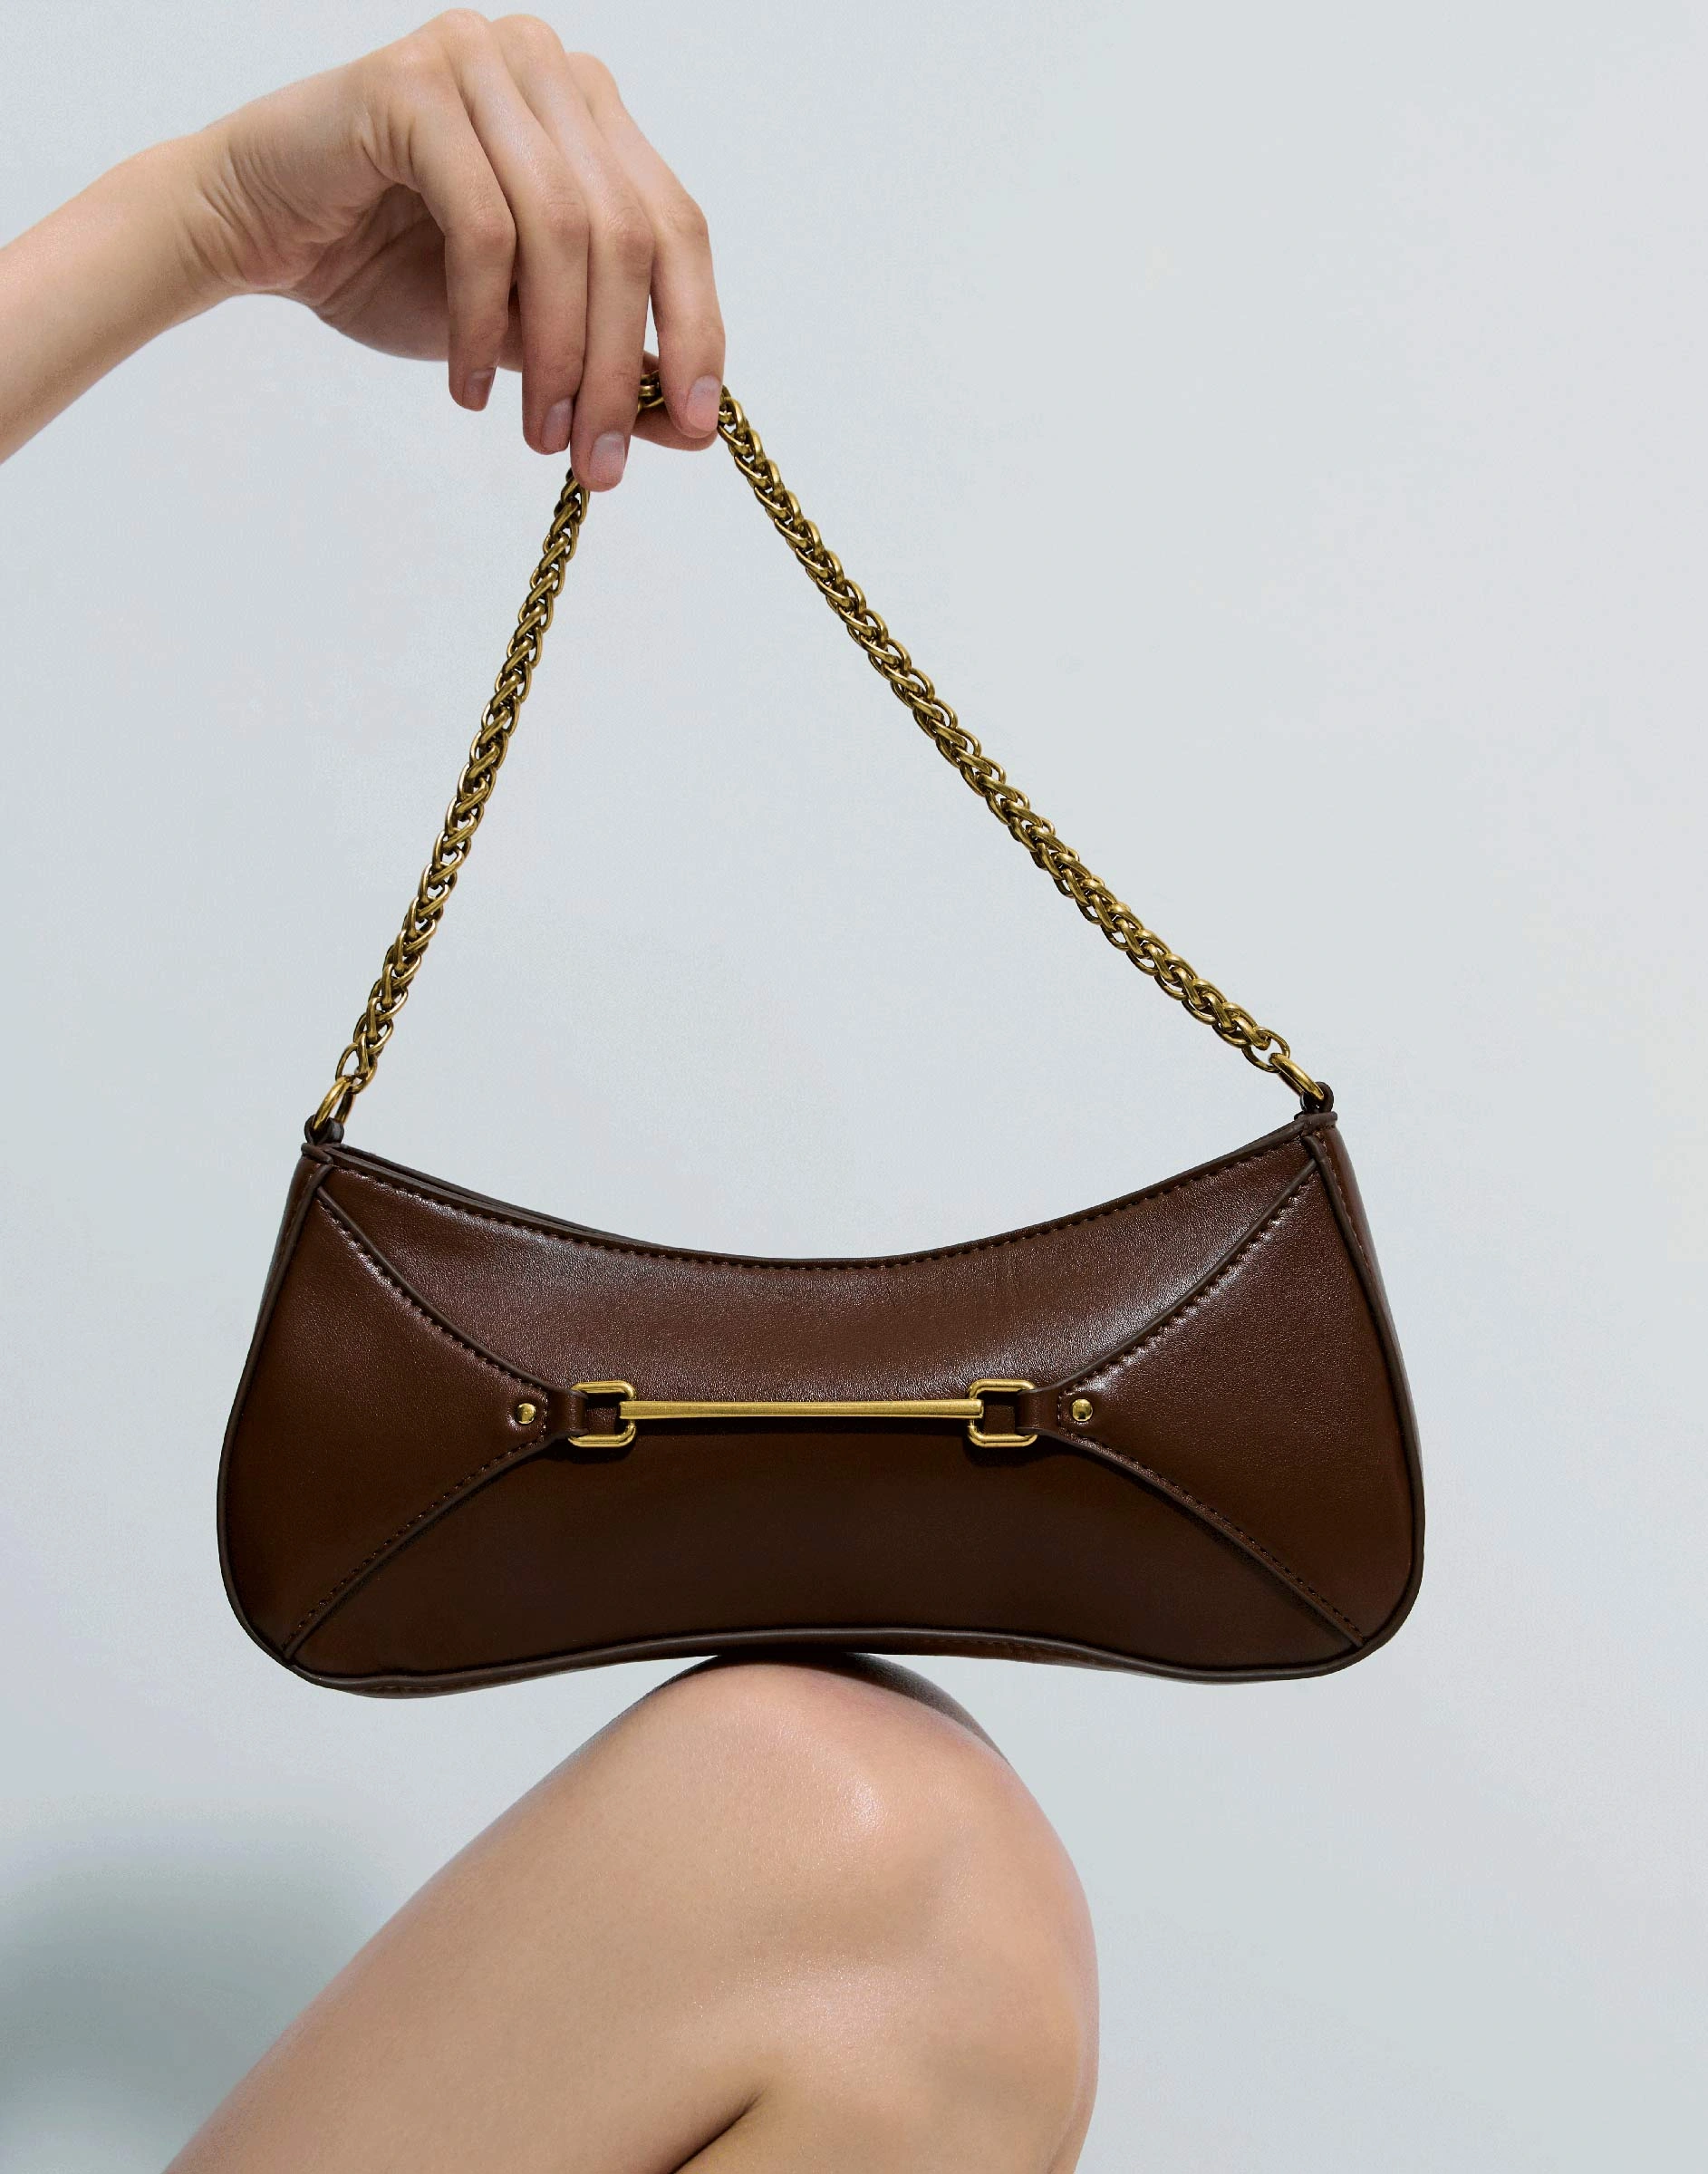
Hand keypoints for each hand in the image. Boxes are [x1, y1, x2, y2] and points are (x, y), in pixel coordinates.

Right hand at [184, 10, 723, 485]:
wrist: (254, 231)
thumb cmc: (386, 266)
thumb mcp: (521, 329)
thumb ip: (606, 361)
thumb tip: (690, 428)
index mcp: (590, 113)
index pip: (675, 225)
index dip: (697, 330)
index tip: (696, 431)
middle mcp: (548, 69)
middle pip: (626, 235)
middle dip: (620, 367)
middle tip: (600, 463)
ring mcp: (481, 61)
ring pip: (562, 233)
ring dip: (557, 356)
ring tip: (538, 438)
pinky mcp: (411, 85)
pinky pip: (482, 226)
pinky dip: (482, 322)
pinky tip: (465, 388)